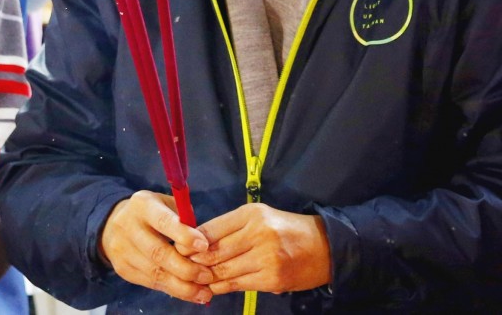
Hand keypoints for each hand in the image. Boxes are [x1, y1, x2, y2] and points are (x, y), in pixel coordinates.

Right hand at [100, 190, 212, 303]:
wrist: (114, 224)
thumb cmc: (152, 212)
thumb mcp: (165, 203)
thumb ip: (183, 217)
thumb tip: (202, 243)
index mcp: (142, 204)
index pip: (163, 221)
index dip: (184, 235)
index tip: (204, 245)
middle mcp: (128, 226)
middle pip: (158, 252)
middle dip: (186, 268)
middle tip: (207, 275)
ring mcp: (122, 250)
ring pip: (154, 273)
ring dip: (182, 286)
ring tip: (203, 292)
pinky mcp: (122, 269)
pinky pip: (150, 283)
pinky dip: (172, 290)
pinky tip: (189, 293)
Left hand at [188, 203, 330, 295]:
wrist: (323, 246)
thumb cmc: (287, 228)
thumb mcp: (260, 217)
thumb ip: (232, 227)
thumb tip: (199, 240)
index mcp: (252, 214)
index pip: (212, 229)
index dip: (191, 241)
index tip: (178, 248)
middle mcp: (257, 233)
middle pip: (215, 252)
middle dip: (195, 262)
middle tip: (180, 267)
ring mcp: (265, 257)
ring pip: (224, 271)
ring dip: (206, 277)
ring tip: (192, 279)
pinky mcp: (271, 279)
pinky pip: (238, 285)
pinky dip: (221, 287)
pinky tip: (211, 288)